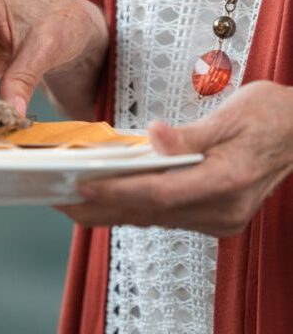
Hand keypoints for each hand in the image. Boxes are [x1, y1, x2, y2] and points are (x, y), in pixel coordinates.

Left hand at [58, 82, 292, 236]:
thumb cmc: (272, 118)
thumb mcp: (233, 115)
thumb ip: (190, 135)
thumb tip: (153, 137)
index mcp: (227, 181)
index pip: (159, 193)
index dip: (117, 191)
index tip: (82, 186)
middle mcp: (221, 210)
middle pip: (149, 213)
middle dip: (101, 208)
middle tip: (61, 201)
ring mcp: (219, 219)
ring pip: (154, 218)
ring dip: (114, 210)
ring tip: (76, 201)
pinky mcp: (215, 217)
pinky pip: (166, 216)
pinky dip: (136, 207)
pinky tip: (112, 199)